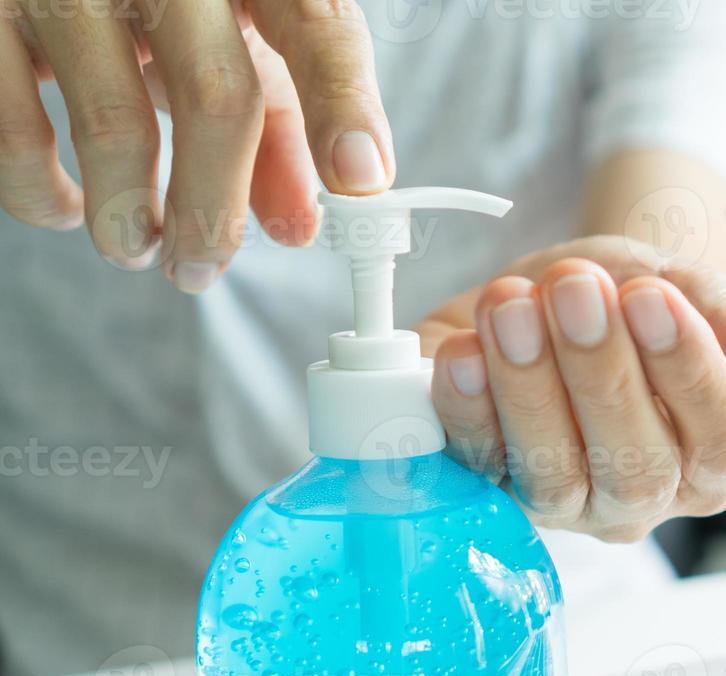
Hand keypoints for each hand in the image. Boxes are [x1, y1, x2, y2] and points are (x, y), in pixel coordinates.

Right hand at [0, 0, 391, 289]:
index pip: (315, 26)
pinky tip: (64, 209)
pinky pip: (19, 132)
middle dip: (216, 210)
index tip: (360, 178)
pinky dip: (44, 195)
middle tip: (202, 269)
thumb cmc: (156, 10)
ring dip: (130, 218)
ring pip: (115, 125)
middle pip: (217, 98)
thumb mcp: (230, 49)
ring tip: (135, 248)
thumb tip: (299, 228)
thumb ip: (278, 131)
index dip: (343, 103)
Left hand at [416, 236, 725, 542]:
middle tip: (577, 290)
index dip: (692, 373)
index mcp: (712, 460)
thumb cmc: (628, 299)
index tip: (652, 296)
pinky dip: (464, 409)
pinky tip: (459, 352)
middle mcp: (642, 497)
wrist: (553, 292)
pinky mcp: (487, 488)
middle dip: (603, 374)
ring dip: (529, 388)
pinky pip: (475, 467)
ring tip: (513, 306)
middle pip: (638, 468)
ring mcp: (563, 503)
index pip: (725, 442)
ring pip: (554, 477)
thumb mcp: (685, 291)